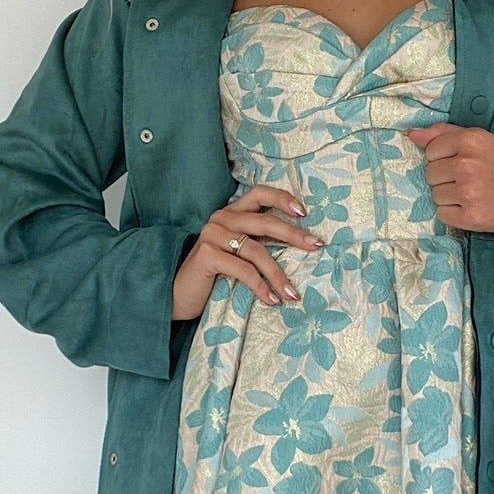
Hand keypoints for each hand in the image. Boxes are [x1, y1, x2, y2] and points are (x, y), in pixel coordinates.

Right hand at [171, 185, 325, 319]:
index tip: (304, 213)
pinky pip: (242, 269)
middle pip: (264, 222)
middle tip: (316, 246)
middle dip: (293, 235)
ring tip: (292, 293)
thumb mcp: (237, 253)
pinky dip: (260, 286)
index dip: (282, 199)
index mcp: (231, 213)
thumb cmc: (213, 275)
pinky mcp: (207, 255)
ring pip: (256, 250)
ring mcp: (212, 235)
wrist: (178, 294)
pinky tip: (271, 300)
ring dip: (277, 274)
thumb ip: (258, 242)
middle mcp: (221, 219)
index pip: (259, 193)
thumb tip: (300, 246)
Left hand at [403, 124, 493, 234]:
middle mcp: (466, 165)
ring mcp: (468, 192)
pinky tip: (472, 207)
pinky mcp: (472, 217)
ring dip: (450, 196)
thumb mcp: (483, 139)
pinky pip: (443, 214)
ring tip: (473, 193)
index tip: (462, 163)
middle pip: (430, 174)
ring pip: (435, 195)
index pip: (431, 151)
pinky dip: (454, 213)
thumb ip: (445, 133)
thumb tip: (412, 134)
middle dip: (445, 178)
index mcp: (469, 141)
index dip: (443, 158)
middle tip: (470, 180)